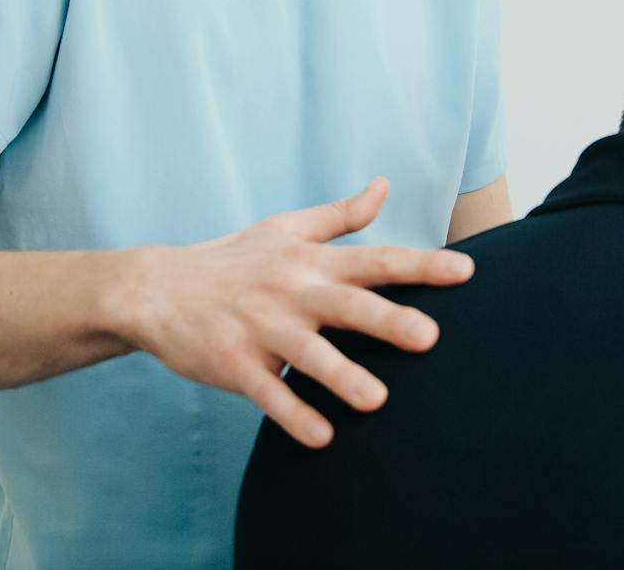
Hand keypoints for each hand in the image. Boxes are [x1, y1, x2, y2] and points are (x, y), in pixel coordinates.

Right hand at [127, 176, 472, 448]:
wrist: (156, 288)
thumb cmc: (233, 259)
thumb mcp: (286, 227)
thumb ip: (341, 215)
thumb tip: (385, 186)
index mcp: (311, 261)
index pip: (375, 260)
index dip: (422, 266)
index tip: (466, 271)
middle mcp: (291, 291)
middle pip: (348, 305)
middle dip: (389, 319)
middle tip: (431, 338)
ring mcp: (261, 328)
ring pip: (308, 354)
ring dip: (342, 376)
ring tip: (377, 401)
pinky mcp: (233, 363)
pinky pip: (267, 393)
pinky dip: (292, 415)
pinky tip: (322, 437)